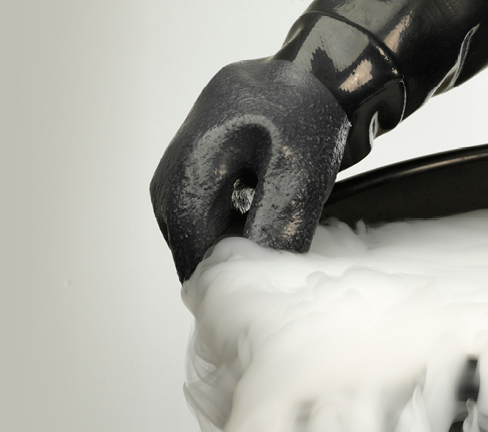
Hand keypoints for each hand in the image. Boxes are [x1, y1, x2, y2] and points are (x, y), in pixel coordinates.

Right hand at [149, 59, 348, 280]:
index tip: (236, 299)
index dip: (212, 275)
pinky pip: (198, 209)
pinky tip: (253, 226)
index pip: (190, 241)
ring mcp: (179, 163)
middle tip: (255, 275)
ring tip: (257, 247)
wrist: (313, 76)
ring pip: (190, 226)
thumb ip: (274, 230)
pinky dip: (222, 225)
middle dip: (217, 260)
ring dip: (221, 242)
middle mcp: (175, 165)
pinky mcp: (192, 165)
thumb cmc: (307, 115)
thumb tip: (252, 280)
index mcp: (193, 165)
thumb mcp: (299, 177)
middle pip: (185, 237)